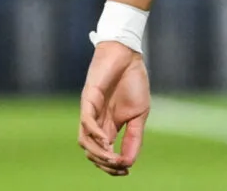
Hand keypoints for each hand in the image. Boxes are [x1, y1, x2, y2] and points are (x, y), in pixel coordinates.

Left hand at [79, 41, 150, 176]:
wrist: (127, 56)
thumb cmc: (133, 82)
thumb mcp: (139, 114)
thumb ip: (134, 136)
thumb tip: (130, 162)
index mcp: (108, 126)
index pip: (105, 153)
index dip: (113, 165)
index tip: (126, 170)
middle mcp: (96, 123)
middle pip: (93, 152)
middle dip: (106, 163)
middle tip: (120, 167)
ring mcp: (90, 112)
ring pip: (86, 141)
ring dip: (98, 153)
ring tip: (113, 156)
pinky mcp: (88, 100)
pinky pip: (86, 122)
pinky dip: (94, 134)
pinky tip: (105, 140)